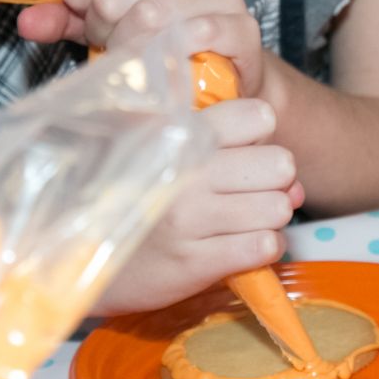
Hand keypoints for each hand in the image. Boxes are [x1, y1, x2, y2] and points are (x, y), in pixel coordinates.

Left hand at [17, 0, 263, 95]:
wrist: (230, 71)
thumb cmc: (164, 39)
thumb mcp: (109, 22)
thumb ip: (67, 17)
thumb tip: (26, 22)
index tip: (86, 18)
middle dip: (104, 30)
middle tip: (116, 46)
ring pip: (149, 16)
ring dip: (131, 49)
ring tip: (137, 58)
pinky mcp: (243, 28)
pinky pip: (192, 36)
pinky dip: (169, 57)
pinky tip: (166, 66)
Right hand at [92, 98, 301, 313]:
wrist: (84, 259)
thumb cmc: (135, 198)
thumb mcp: (159, 149)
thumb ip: (227, 146)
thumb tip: (294, 178)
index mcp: (178, 134)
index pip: (258, 115)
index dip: (260, 137)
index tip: (241, 153)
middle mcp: (186, 172)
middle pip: (281, 164)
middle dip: (273, 182)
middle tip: (247, 193)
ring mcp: (190, 218)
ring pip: (278, 208)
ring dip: (268, 218)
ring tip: (238, 221)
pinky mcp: (195, 262)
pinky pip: (265, 246)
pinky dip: (262, 248)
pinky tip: (236, 246)